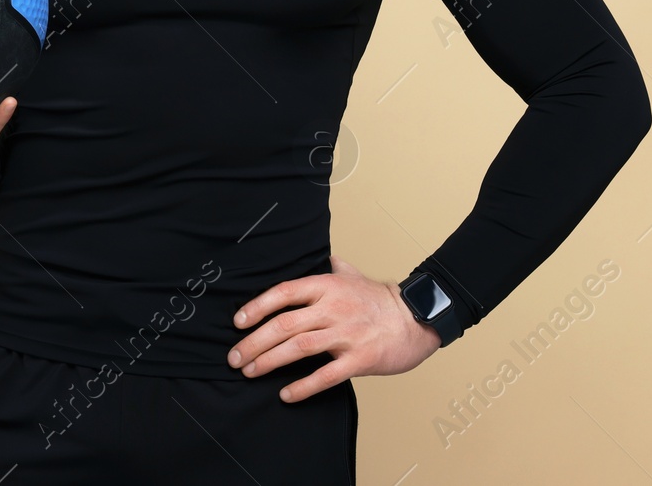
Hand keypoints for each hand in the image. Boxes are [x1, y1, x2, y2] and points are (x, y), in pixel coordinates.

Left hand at [228, 253, 442, 401]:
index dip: (257, 307)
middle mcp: (333, 308)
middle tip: (235, 358)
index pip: (283, 292)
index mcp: (327, 286)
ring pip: (299, 348)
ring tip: (250, 372)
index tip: (238, 322)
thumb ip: (333, 267)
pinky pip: (326, 375)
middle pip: (284, 324)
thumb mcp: (353, 275)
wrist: (417, 319)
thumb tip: (321, 257)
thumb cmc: (381, 300)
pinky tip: (286, 394)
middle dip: (254, 342)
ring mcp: (346, 334)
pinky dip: (303, 386)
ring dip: (269, 361)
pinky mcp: (360, 359)